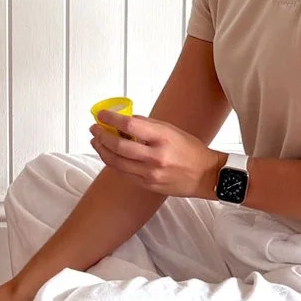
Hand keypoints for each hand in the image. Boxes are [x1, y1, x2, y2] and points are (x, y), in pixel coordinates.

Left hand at [90, 110, 224, 198]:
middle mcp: (155, 156)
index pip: (130, 125)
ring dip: (102, 150)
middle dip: (101, 135)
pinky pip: (124, 173)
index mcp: (163, 138)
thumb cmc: (190, 150)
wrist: (206, 176)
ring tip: (96, 141)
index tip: (102, 114)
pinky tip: (109, 155)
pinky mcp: (147, 185)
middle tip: (94, 128)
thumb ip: (148, 125)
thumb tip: (125, 120)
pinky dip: (113, 162)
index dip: (111, 118)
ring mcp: (150, 173)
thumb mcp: (172, 130)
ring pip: (116, 162)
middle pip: (118, 145)